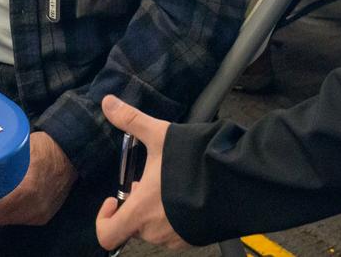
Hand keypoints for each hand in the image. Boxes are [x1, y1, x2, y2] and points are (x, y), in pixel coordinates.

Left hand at [0, 131, 75, 226]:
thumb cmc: (45, 147)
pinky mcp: (42, 217)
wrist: (72, 153)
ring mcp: (38, 214)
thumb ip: (1, 162)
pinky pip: (16, 219)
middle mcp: (33, 208)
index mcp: (27, 190)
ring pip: (5, 221)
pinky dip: (3, 213)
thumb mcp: (20, 149)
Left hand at [95, 95, 185, 250]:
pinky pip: (173, 232)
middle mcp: (155, 231)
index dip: (104, 218)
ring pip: (153, 229)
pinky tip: (184, 195)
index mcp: (140, 211)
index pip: (107, 234)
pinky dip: (172, 217)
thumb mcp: (158, 135)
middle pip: (132, 226)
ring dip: (153, 210)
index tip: (114, 197)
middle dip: (135, 204)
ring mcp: (175, 238)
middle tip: (146, 182)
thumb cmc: (193, 161)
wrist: (236, 178)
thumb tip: (107, 102)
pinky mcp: (193, 239)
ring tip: (166, 185)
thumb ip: (130, 120)